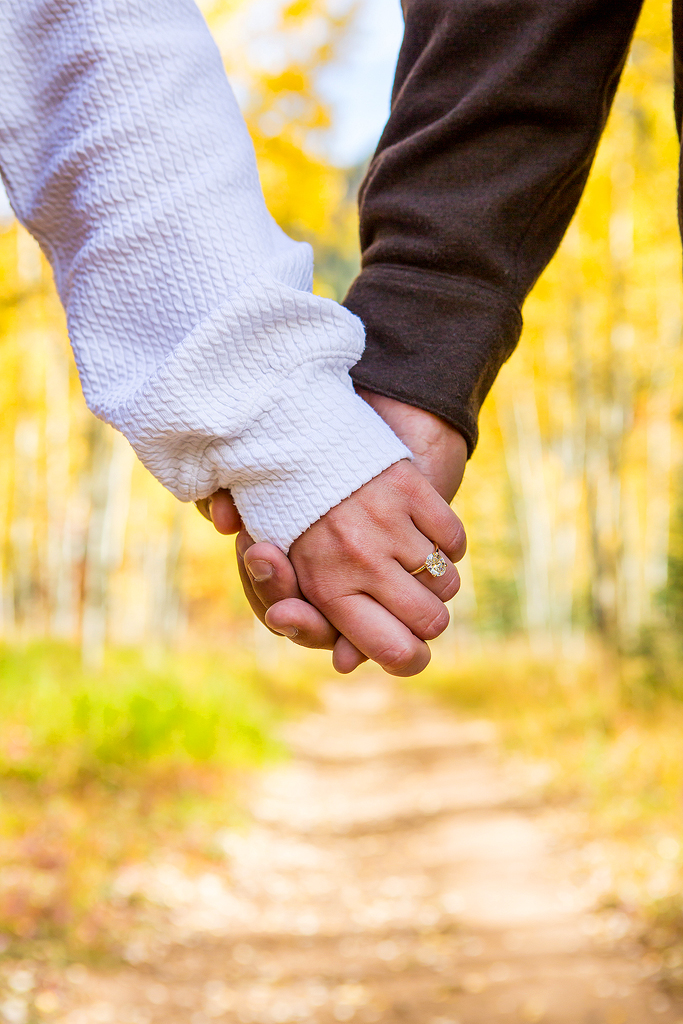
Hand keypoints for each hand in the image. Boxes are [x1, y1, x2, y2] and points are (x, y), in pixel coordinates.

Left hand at [197, 392, 468, 672]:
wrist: (290, 435)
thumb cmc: (288, 514)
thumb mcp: (294, 574)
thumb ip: (320, 623)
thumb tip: (347, 665)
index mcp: (326, 588)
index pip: (394, 651)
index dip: (409, 659)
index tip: (410, 651)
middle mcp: (360, 561)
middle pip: (430, 621)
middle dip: (428, 623)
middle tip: (414, 607)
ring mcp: (388, 523)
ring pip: (446, 581)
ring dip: (437, 581)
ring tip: (414, 566)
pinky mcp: (410, 488)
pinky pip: (454, 539)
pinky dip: (449, 544)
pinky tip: (426, 537)